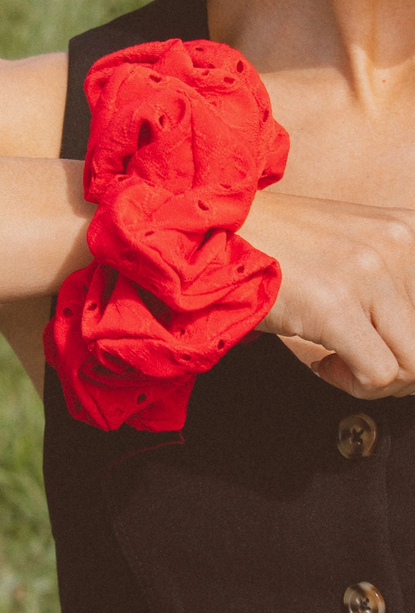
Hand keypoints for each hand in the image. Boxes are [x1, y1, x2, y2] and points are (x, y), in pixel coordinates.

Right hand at [239, 191, 414, 398]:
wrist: (217, 233)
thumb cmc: (275, 245)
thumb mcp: (353, 249)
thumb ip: (390, 281)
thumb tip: (410, 341)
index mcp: (409, 230)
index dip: (410, 341)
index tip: (384, 344)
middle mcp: (399, 244)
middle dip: (398, 364)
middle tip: (357, 357)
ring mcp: (369, 272)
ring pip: (414, 364)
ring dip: (375, 376)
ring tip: (338, 357)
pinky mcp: (337, 304)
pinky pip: (379, 375)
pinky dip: (351, 382)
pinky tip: (322, 360)